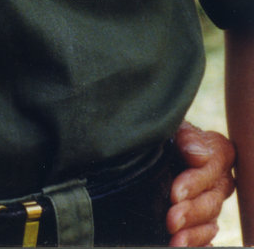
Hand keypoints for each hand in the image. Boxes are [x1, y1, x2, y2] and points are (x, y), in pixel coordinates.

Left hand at [167, 120, 235, 247]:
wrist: (144, 153)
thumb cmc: (160, 135)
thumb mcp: (170, 128)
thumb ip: (185, 137)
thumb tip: (199, 156)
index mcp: (217, 151)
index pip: (217, 163)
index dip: (197, 180)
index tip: (175, 193)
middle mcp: (219, 180)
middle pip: (212, 199)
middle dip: (191, 212)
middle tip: (171, 220)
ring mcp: (211, 204)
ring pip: (210, 223)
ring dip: (193, 235)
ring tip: (175, 242)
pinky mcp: (201, 224)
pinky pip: (206, 239)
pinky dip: (198, 245)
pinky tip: (182, 247)